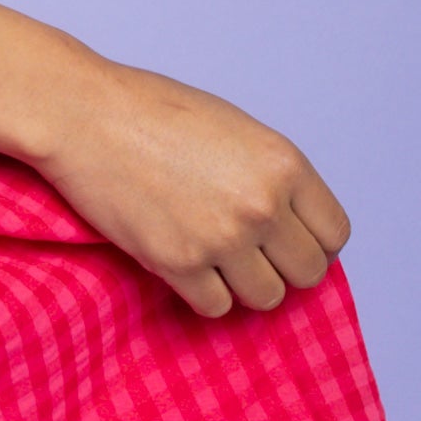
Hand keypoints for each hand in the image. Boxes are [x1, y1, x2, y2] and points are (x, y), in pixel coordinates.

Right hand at [27, 59, 350, 323]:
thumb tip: (290, 226)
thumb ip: (271, 177)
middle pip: (307, 273)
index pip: (333, 234)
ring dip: (243, 285)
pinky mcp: (179, 263)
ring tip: (215, 260)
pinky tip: (185, 266)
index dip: (312, 244)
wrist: (86, 117)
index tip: (287, 244)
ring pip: (265, 297)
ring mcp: (222, 238)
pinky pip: (216, 306)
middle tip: (250, 256)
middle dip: (281, 268)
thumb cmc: (153, 114)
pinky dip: (204, 293)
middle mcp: (262, 205)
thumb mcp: (237, 131)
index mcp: (284, 165)